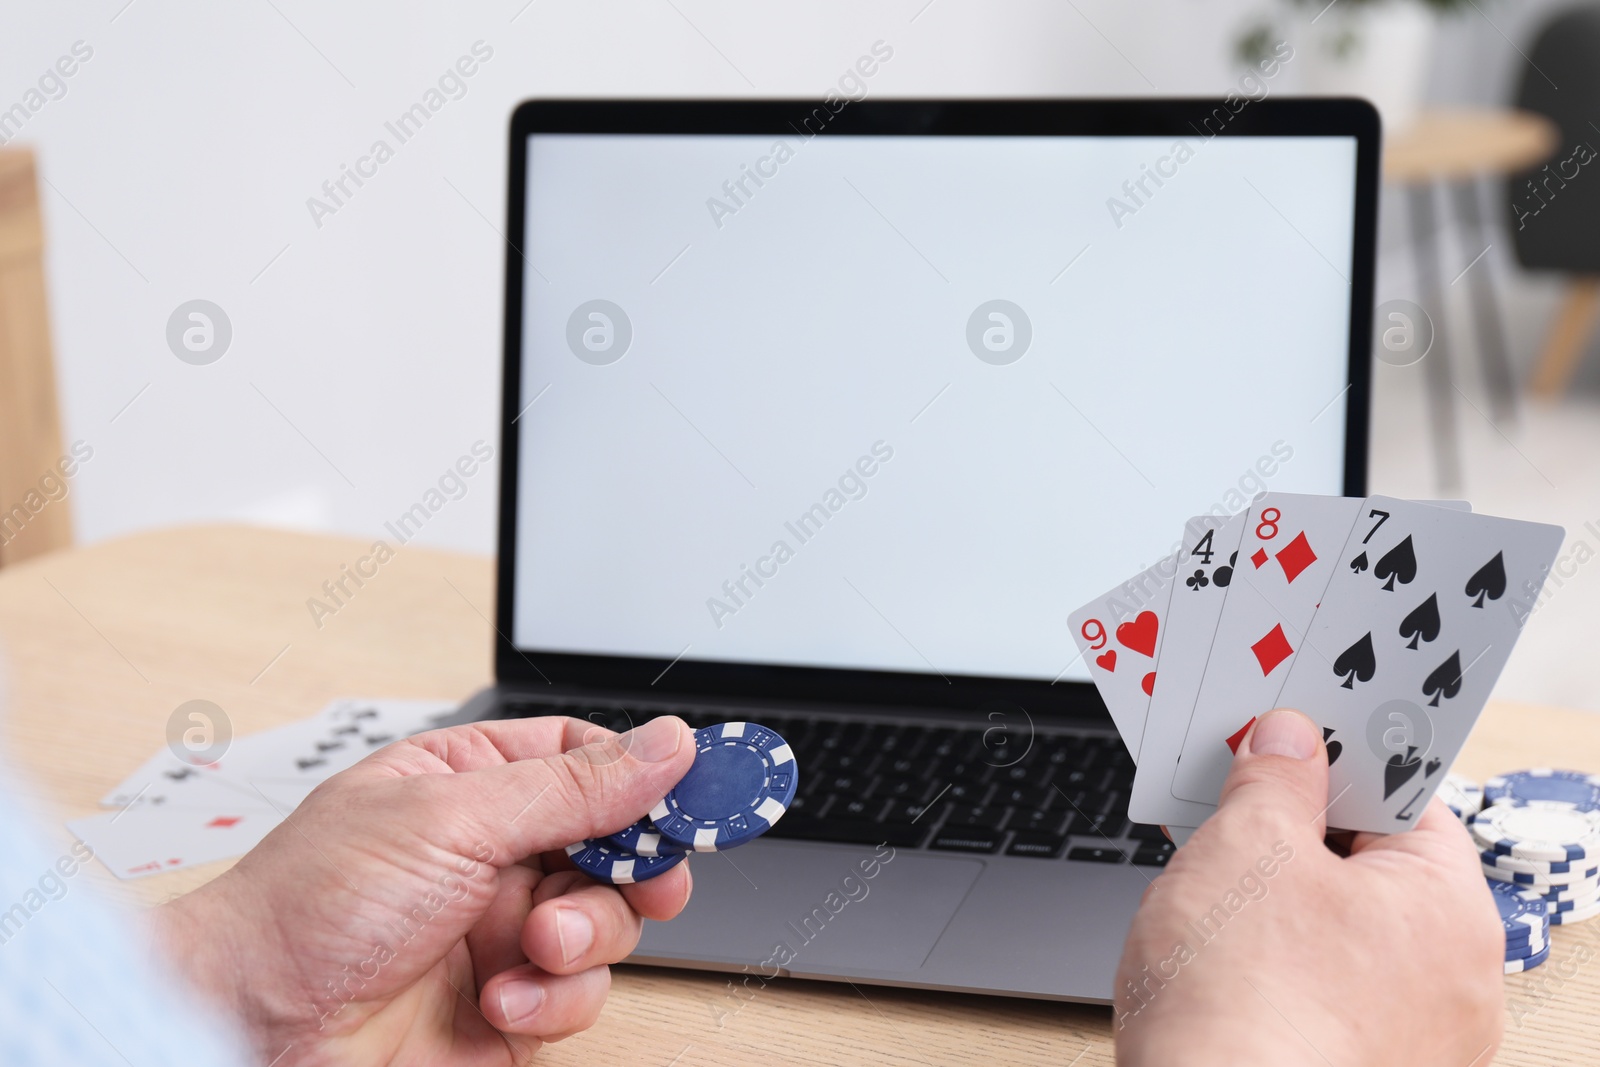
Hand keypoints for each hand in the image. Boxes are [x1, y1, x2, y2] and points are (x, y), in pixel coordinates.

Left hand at [153, 714, 696, 1065]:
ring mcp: (503, 932)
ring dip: (585, 938)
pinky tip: (498, 998)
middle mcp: (495, 854)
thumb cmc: (310, 906)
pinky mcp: (509, 1005)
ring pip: (610, 924)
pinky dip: (553, 999)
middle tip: (647, 876)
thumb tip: (667, 743)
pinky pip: (579, 995)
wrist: (250, 1027)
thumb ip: (574, 785)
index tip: (698, 793)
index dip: (645, 777)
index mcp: (473, 784)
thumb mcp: (453, 819)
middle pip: (617, 844)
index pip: (588, 760)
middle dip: (632, 866)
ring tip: (531, 948)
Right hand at [1114, 708, 1502, 1066]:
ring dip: (1274, 889)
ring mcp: (1404, 1039)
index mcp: (1449, 912)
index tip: (1285, 730)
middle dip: (1294, 821)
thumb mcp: (1247, 847)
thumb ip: (1273, 778)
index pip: (1406, 798)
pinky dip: (1270, 953)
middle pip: (1370, 863)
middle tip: (1229, 787)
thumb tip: (1288, 741)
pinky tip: (1213, 939)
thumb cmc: (1241, 1003)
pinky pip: (1316, 984)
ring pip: (1336, 926)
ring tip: (1205, 862)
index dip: (1338, 754)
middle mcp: (1450, 983)